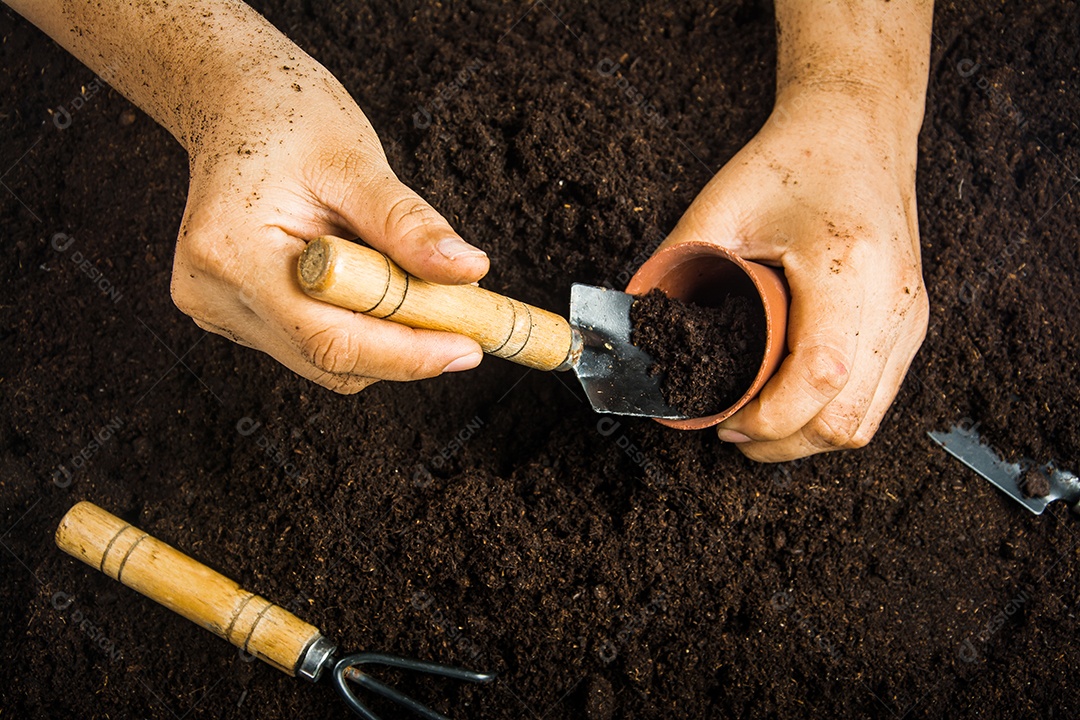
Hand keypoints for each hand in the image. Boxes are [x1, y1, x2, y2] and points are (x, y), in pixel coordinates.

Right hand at [170, 67, 488, 392]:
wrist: (234, 105)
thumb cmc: (286, 119)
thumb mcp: (357, 162)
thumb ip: (410, 224)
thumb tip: (467, 271)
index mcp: (231, 252)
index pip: (329, 339)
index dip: (406, 353)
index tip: (468, 346)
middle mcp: (213, 294)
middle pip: (328, 359)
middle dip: (405, 346)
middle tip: (467, 317)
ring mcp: (220, 310)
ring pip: (324, 359)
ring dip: (385, 336)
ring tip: (413, 280)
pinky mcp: (235, 314)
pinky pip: (312, 343)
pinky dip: (359, 324)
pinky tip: (373, 281)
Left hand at [658, 86, 928, 460]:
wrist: (858, 129)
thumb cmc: (792, 160)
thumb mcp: (721, 205)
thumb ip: (675, 266)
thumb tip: (635, 327)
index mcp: (849, 265)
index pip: (819, 377)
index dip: (767, 420)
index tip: (722, 421)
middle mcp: (894, 299)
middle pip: (845, 420)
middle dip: (781, 443)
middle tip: (731, 430)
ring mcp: (911, 316)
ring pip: (864, 423)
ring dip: (805, 438)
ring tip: (756, 423)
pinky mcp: (911, 324)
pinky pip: (875, 400)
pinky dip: (829, 416)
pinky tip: (789, 402)